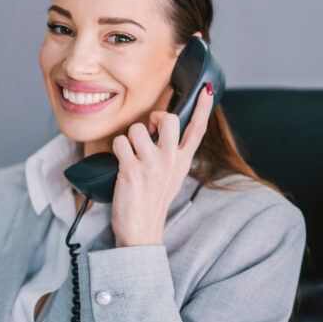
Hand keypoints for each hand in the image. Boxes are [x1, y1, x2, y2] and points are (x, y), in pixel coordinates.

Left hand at [110, 83, 214, 246]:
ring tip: (130, 156)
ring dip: (129, 138)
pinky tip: (120, 164)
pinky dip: (116, 149)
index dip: (203, 108)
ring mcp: (152, 165)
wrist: (141, 231)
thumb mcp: (170, 178)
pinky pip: (120, 141)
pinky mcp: (132, 170)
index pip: (197, 130)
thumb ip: (171, 154)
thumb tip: (161, 129)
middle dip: (155, 117)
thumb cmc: (151, 203)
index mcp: (182, 162)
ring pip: (138, 128)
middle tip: (149, 130)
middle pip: (169, 119)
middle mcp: (171, 161)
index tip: (207, 90)